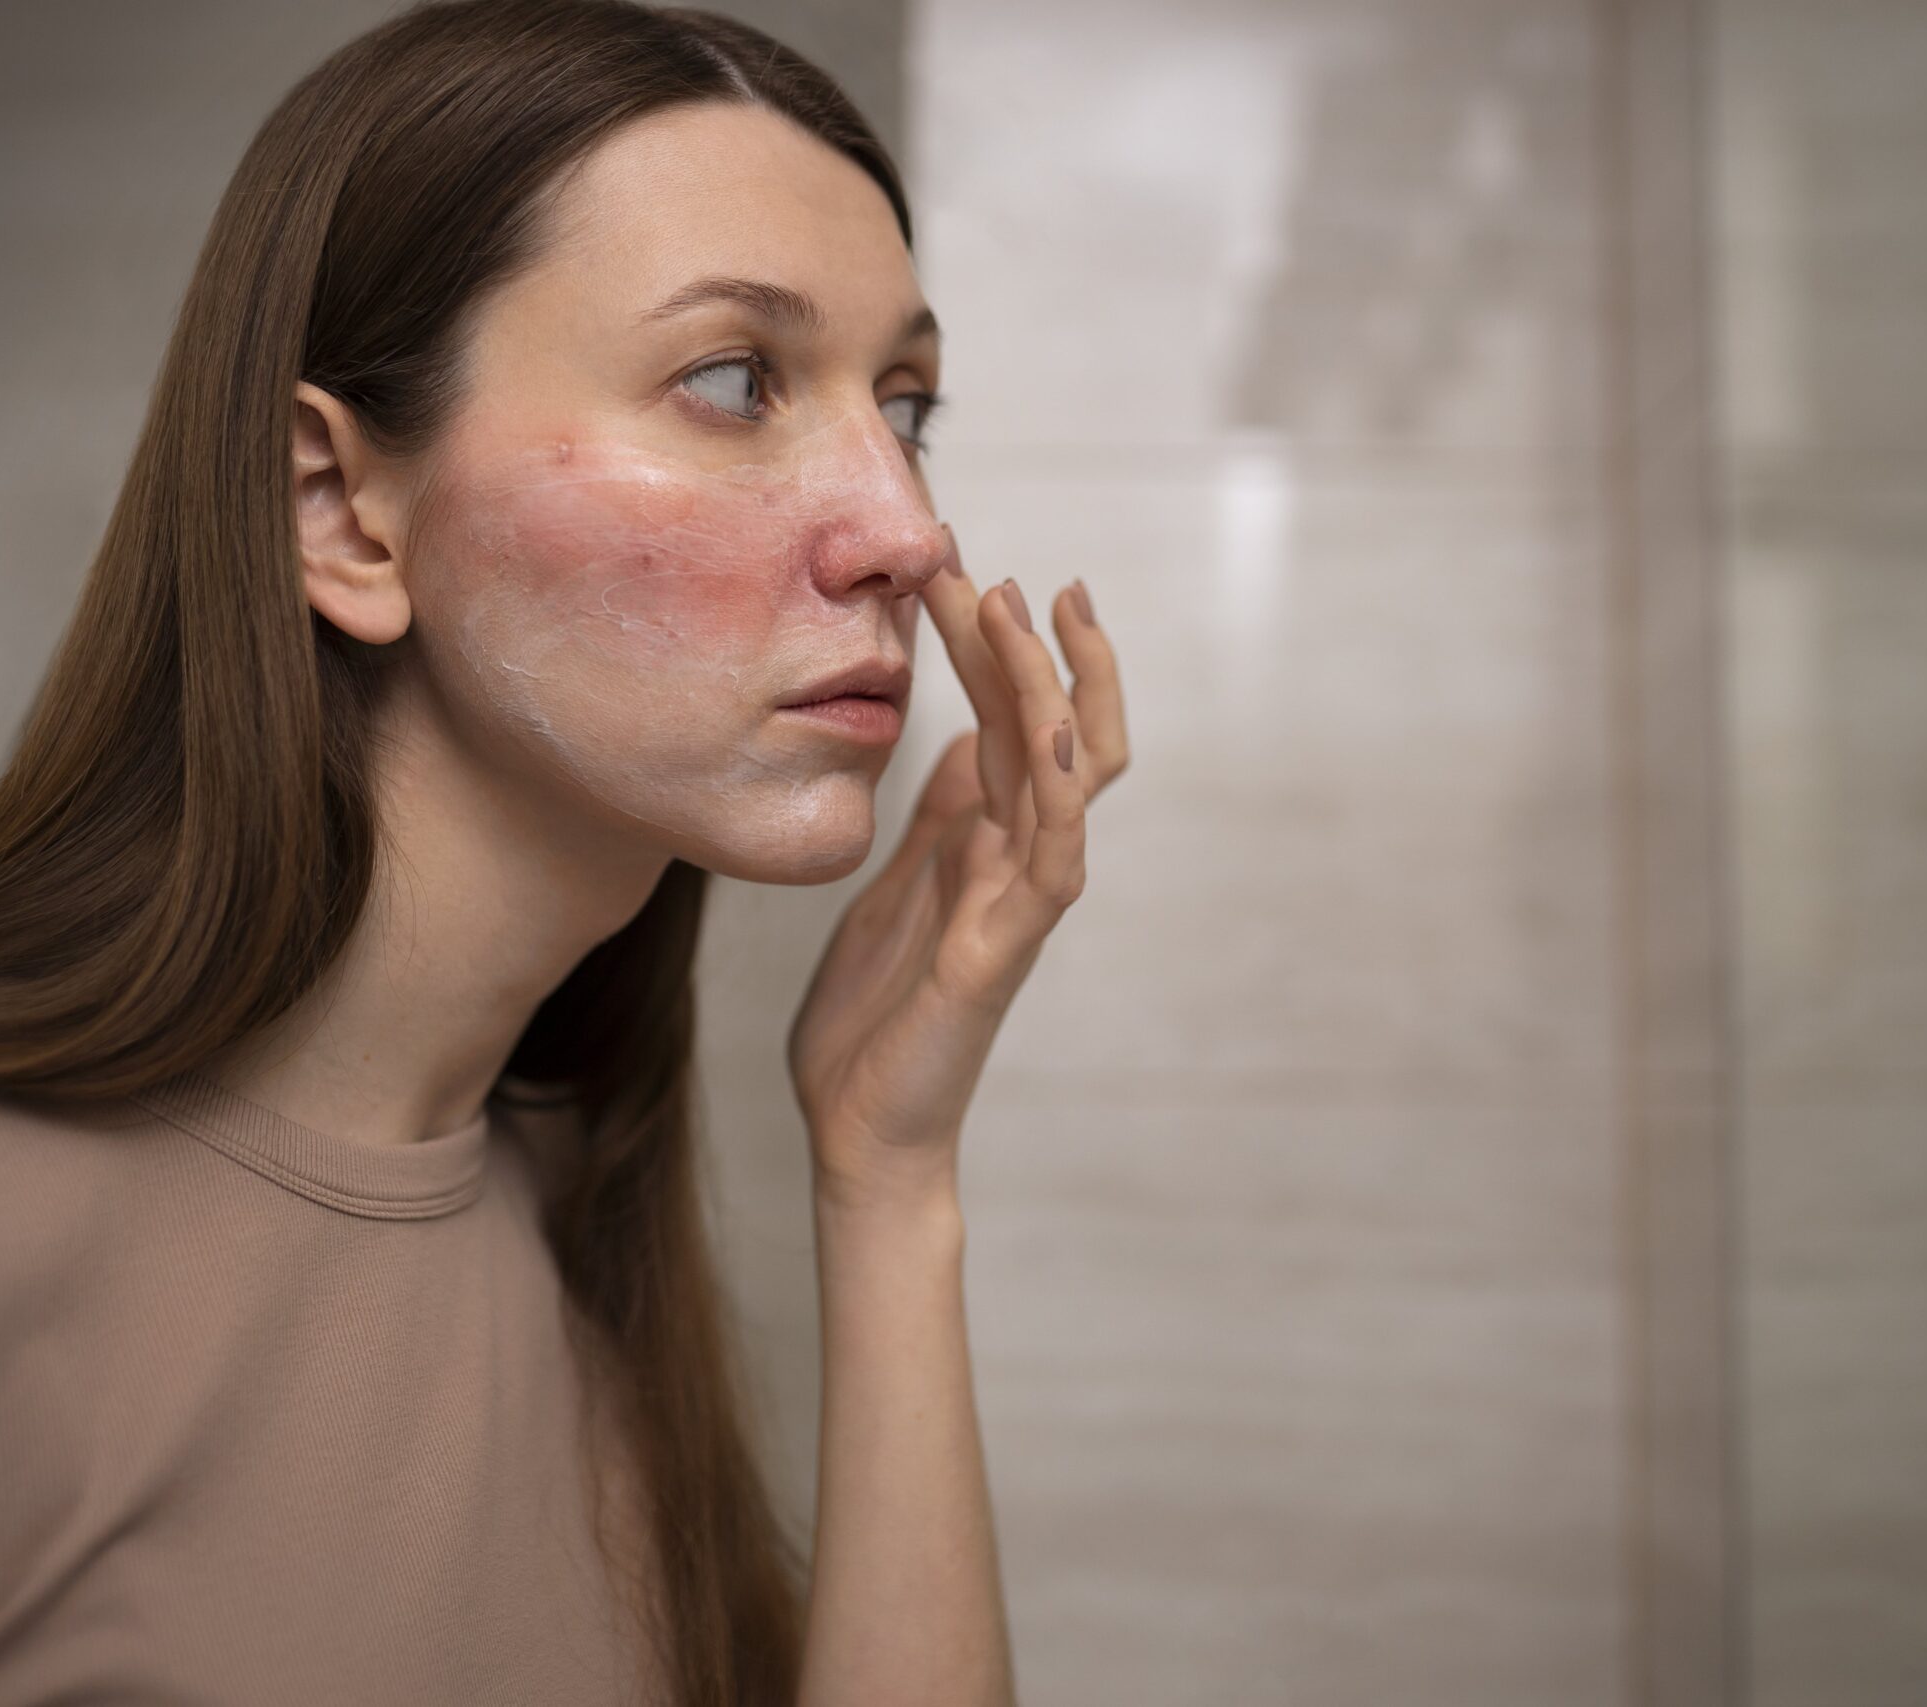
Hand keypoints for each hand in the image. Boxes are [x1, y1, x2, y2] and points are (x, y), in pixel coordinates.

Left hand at [787, 524, 1130, 1208]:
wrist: (863, 1130)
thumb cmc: (876, 1022)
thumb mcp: (893, 889)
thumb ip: (938, 821)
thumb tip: (963, 744)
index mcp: (985, 842)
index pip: (1011, 720)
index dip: (996, 646)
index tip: (961, 571)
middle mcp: (1015, 857)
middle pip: (1048, 725)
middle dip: (1026, 643)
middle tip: (988, 567)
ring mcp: (1020, 898)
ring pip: (1063, 770)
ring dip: (1045, 685)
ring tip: (1017, 607)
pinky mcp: (1005, 944)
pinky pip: (1050, 854)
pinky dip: (1056, 787)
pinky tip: (1044, 725)